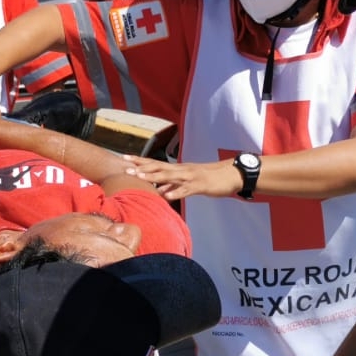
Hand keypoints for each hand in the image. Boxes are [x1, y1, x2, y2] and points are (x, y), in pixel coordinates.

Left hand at [122, 156, 239, 201]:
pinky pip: (185, 190)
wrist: (230, 175)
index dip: (140, 160)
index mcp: (178, 169)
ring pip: (169, 176)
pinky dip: (175, 193)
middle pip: (158, 167)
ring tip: (139, 177)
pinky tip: (165, 196)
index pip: (155, 163)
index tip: (124, 158)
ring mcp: (190, 177)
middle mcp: (181, 170)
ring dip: (153, 176)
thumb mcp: (188, 183)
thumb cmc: (208, 179)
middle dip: (141, 167)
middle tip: (125, 168)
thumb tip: (160, 192)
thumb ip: (173, 187)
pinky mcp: (199, 186)